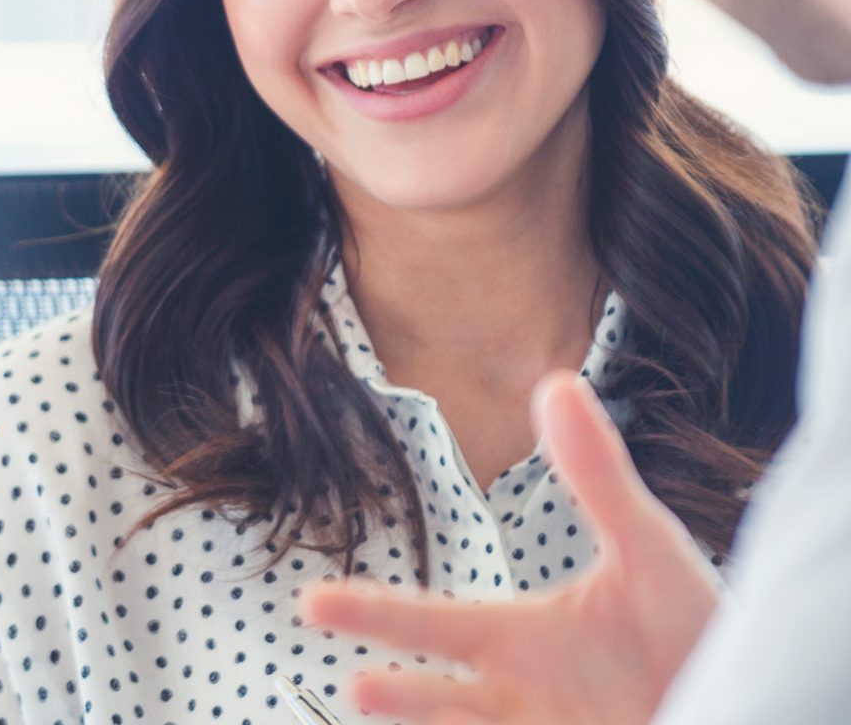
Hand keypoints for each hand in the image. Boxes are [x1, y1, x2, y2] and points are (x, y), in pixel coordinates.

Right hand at [300, 373, 720, 724]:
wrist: (761, 693)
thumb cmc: (694, 625)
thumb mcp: (647, 548)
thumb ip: (597, 476)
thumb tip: (555, 383)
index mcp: (518, 641)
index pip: (429, 625)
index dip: (371, 615)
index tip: (312, 603)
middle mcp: (519, 699)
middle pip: (435, 698)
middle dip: (392, 692)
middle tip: (347, 679)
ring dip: (432, 723)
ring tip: (376, 697)